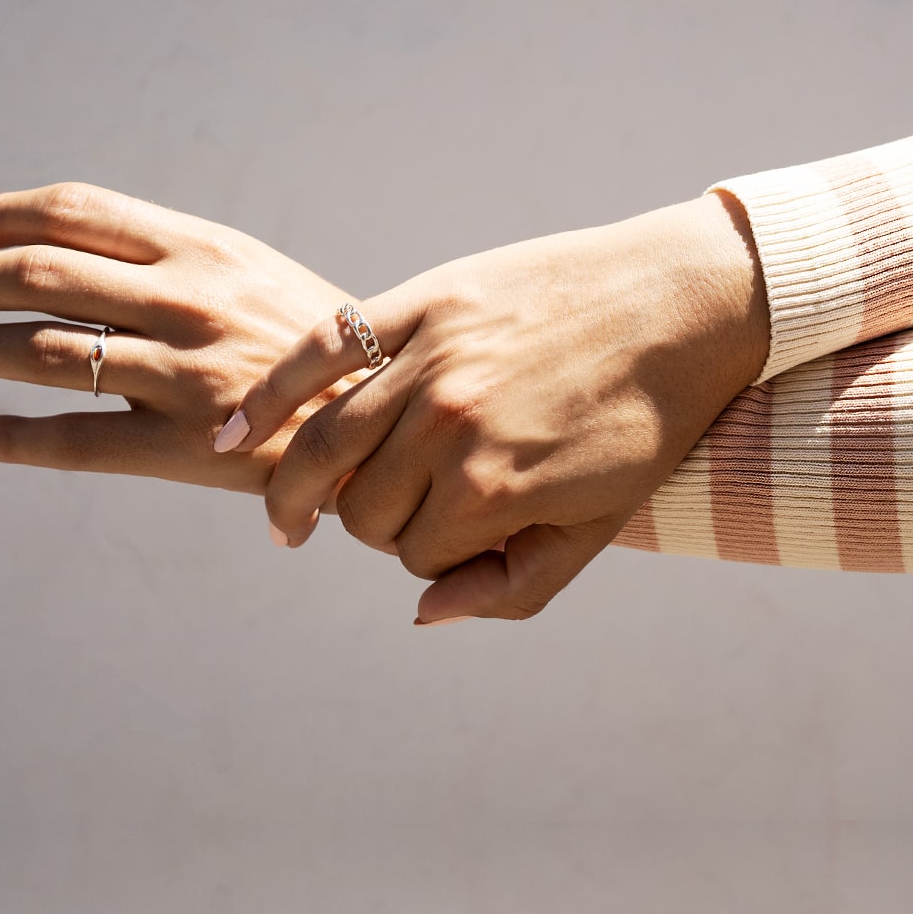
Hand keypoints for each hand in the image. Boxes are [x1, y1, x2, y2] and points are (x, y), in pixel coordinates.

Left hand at [0, 182, 355, 494]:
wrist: (383, 416)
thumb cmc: (313, 341)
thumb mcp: (254, 271)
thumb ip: (177, 255)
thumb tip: (79, 246)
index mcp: (204, 248)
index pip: (80, 212)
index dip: (7, 215)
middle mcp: (187, 300)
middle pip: (45, 275)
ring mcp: (183, 374)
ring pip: (46, 350)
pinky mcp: (184, 448)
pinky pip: (75, 441)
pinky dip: (10, 435)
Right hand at [220, 191, 768, 620]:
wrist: (680, 302)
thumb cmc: (647, 423)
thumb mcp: (598, 526)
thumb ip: (511, 586)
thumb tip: (420, 610)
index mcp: (490, 488)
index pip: (413, 556)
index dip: (434, 557)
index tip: (466, 536)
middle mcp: (444, 424)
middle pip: (361, 508)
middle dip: (380, 524)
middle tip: (411, 511)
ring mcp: (424, 357)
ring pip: (322, 447)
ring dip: (297, 492)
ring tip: (288, 520)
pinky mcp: (417, 303)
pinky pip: (318, 354)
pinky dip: (267, 398)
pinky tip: (232, 435)